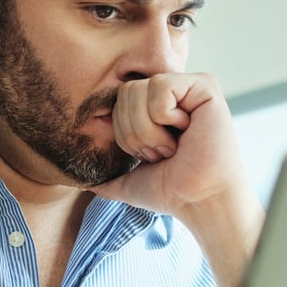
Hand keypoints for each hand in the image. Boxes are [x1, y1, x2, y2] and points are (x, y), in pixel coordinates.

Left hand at [91, 72, 263, 286]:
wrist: (199, 201)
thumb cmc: (172, 192)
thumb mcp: (131, 183)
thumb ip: (107, 180)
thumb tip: (82, 183)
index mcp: (157, 106)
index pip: (118, 100)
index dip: (125, 133)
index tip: (152, 155)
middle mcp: (174, 91)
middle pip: (125, 91)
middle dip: (136, 131)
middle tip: (164, 151)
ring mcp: (189, 86)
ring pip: (140, 89)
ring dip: (151, 129)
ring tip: (174, 144)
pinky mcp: (205, 85)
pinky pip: (161, 87)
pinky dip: (165, 117)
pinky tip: (187, 130)